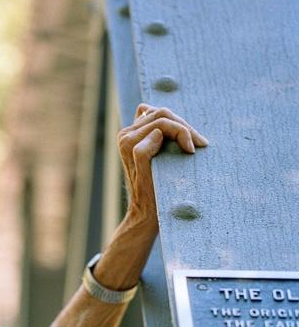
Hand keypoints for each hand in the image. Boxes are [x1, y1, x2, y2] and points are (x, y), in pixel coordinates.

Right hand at [117, 103, 207, 231]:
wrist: (150, 214)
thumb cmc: (159, 186)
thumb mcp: (157, 156)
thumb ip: (156, 132)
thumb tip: (164, 114)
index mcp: (127, 134)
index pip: (155, 112)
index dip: (178, 122)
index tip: (194, 141)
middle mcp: (124, 136)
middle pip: (161, 113)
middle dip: (185, 125)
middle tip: (201, 144)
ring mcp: (127, 143)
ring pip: (162, 119)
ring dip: (184, 130)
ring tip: (195, 148)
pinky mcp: (136, 152)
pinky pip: (159, 133)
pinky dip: (179, 137)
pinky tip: (189, 151)